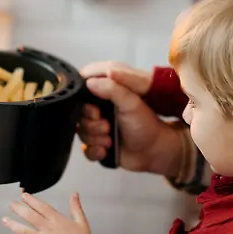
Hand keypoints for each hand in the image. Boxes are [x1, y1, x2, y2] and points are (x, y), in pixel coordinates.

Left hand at [3, 192, 98, 233]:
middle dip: (18, 209)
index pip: (41, 207)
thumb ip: (75, 207)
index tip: (23, 196)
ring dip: (13, 225)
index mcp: (57, 221)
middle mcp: (47, 229)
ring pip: (24, 232)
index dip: (31, 200)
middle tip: (11, 205)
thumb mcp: (81, 221)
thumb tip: (74, 194)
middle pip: (29, 216)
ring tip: (5, 220)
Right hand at [77, 62, 181, 176]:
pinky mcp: (98, 143)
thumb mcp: (131, 102)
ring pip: (81, 131)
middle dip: (91, 123)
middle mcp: (101, 108)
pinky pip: (85, 148)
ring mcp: (98, 126)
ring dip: (94, 138)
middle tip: (107, 125)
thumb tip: (90, 81)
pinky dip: (94, 150)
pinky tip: (106, 149)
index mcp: (108, 93)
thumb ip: (112, 88)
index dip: (83, 99)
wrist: (153, 152)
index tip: (96, 109)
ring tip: (110, 139)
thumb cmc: (146, 125)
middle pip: (79, 113)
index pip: (84, 89)